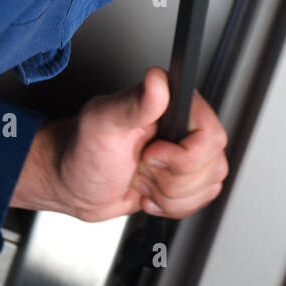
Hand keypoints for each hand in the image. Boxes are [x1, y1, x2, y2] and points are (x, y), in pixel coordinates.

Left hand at [10, 66, 228, 220]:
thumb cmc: (81, 152)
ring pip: (208, 185)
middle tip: (141, 165)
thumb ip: (134, 103)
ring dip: (169, 194)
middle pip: (212, 164)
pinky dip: (171, 206)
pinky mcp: (185, 177)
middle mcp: (183, 125)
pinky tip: (149, 191)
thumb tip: (157, 79)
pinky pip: (201, 199)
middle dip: (170, 179)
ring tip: (142, 177)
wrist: (73, 186)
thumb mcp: (102, 123)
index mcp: (170, 103)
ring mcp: (187, 152)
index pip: (210, 134)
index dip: (182, 156)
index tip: (150, 155)